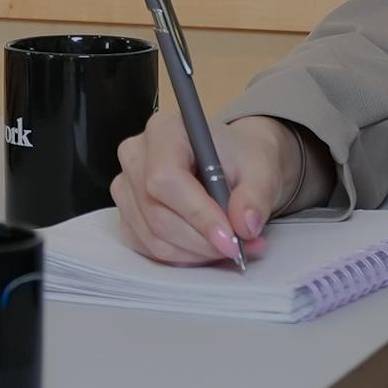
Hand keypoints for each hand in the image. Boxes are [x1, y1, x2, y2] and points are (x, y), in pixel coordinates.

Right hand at [112, 111, 304, 267]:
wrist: (231, 164)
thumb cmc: (241, 160)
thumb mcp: (261, 170)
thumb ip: (255, 196)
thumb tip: (245, 225)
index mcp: (164, 130)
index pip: (166, 177)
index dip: (197, 213)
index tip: (230, 237)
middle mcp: (136, 155)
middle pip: (157, 212)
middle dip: (201, 240)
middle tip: (239, 248)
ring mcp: (126, 187)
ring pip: (152, 236)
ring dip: (195, 252)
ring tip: (231, 248)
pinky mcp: (127, 214)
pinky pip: (147, 247)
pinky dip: (181, 256)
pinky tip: (206, 248)